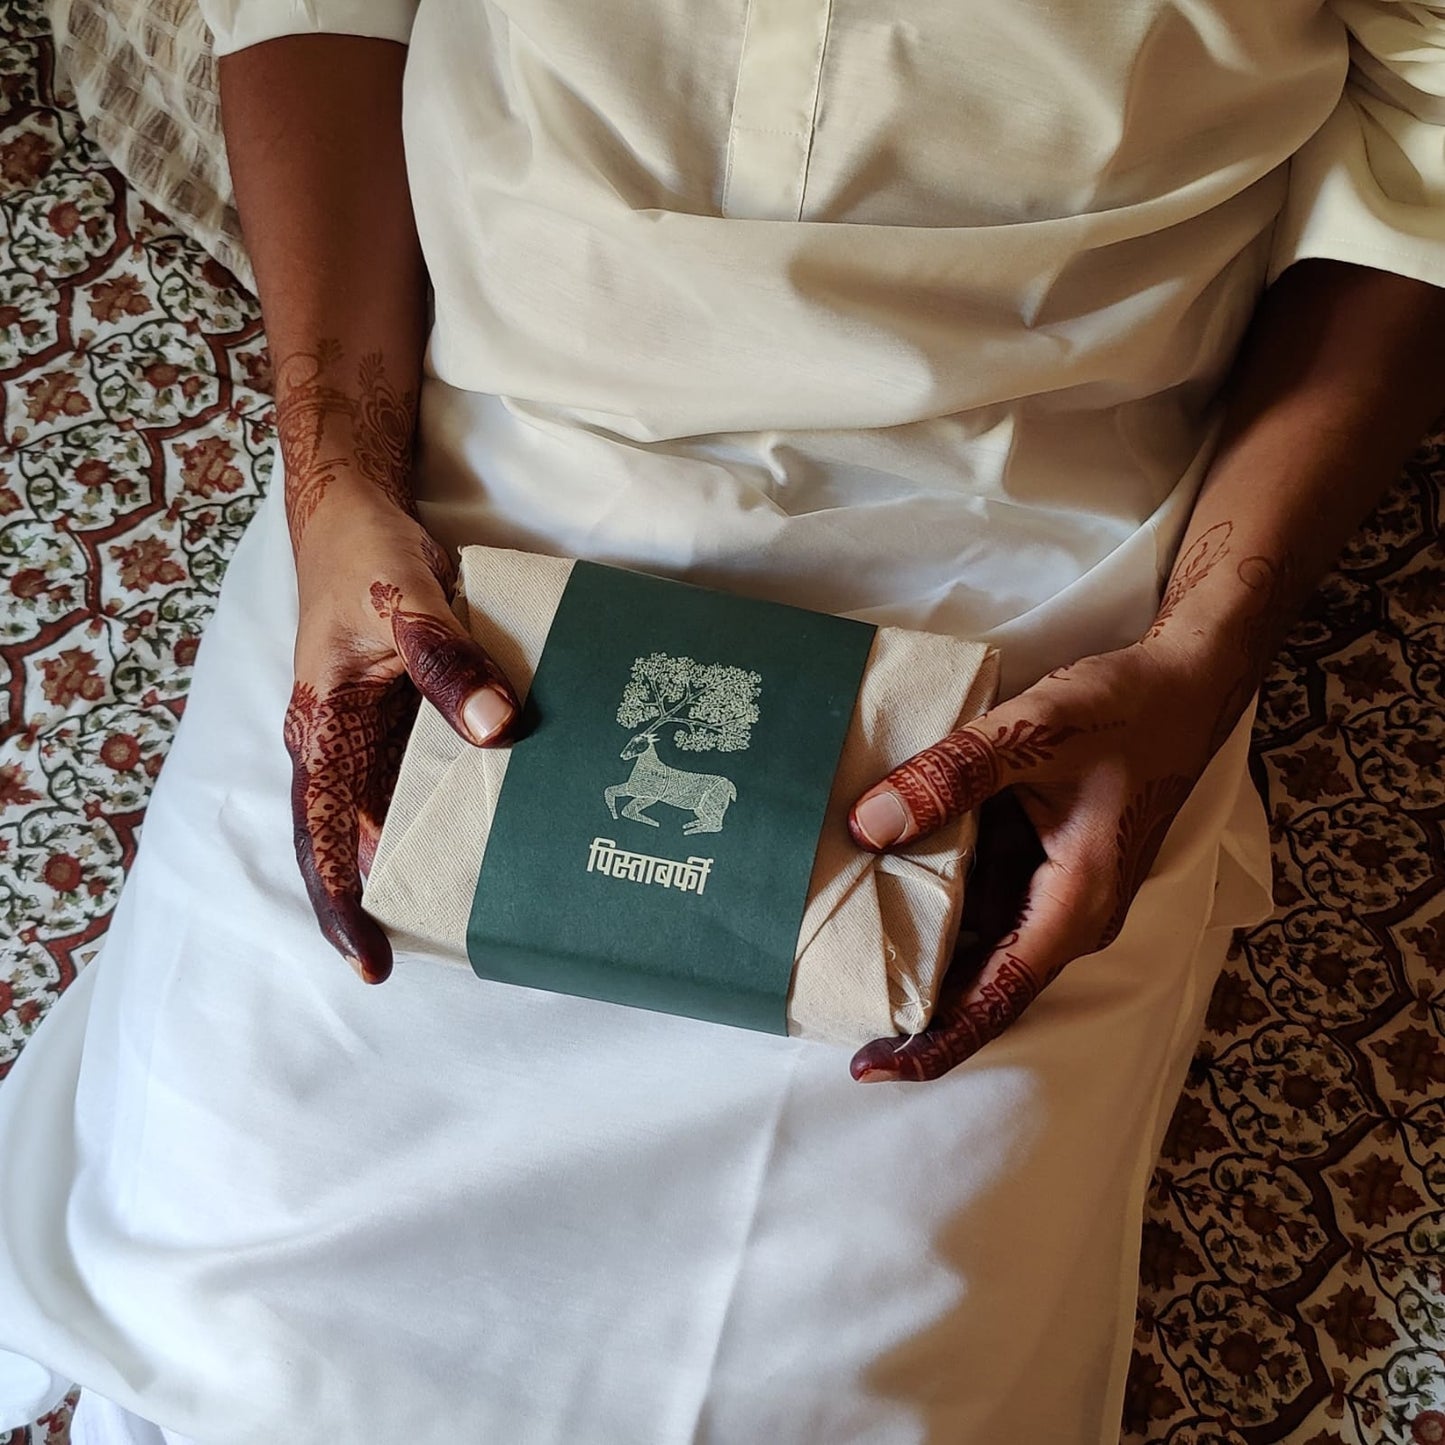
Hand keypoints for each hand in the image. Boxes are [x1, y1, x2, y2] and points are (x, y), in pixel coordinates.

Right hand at [283, 478, 517, 982]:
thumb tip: (498, 731)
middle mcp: (337, 743)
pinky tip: (497, 824)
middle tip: (449, 946)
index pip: (321, 831)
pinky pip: (421, 773)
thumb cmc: (366, 559)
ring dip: (424, 855)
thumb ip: (447, 664)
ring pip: (390, 812)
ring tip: (483, 905)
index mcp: (321, 726)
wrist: (355, 518)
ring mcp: (368, 733)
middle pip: (353, 839)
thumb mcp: (407, 602)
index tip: (371, 963)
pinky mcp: (400, 716)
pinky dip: (452, 802)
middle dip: (387, 897)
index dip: (341, 900)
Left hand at [845, 639, 1238, 1081]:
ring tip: (845, 968)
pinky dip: (937, 908)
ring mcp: (1058, 892)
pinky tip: (884, 890)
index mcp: (1075, 904)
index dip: (935, 1040)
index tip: (872, 1067)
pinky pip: (984, 903)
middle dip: (916, 1012)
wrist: (1184, 684)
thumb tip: (867, 826)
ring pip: (981, 946)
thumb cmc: (1125, 710)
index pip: (997, 998)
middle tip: (835, 1019)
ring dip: (922, 960)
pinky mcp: (1046, 864)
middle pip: (983, 987)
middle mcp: (1067, 914)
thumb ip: (950, 776)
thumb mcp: (1033, 732)